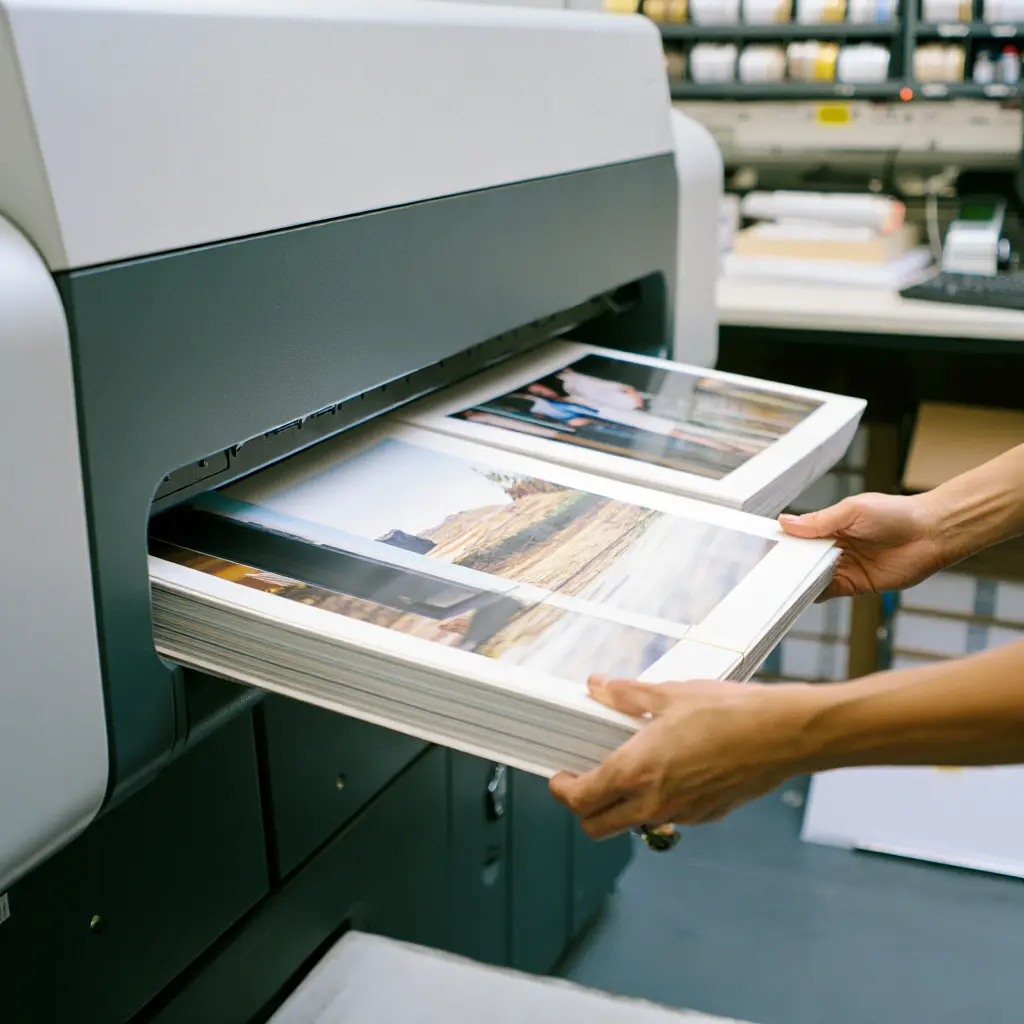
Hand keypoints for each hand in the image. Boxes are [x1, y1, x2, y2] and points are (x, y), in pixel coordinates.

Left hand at [549, 675, 815, 838]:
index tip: (559, 778)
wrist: (783, 735)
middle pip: (598, 827)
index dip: (562, 790)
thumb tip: (599, 687)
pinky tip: (668, 770)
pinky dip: (656, 802)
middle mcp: (654, 802)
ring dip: (620, 806)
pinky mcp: (706, 815)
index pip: (580, 800)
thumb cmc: (730, 713)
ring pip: (633, 824)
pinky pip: (667, 816)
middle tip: (584, 781)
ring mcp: (681, 814)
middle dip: (583, 809)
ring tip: (628, 769)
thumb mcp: (668, 695)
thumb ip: (626, 696)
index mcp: (636, 771)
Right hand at [779, 492, 946, 600]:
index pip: (799, 535)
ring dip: (798, 580)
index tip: (762, 547)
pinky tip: (802, 593)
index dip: (783, 541)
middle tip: (764, 570)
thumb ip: (819, 521)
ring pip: (812, 576)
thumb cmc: (896, 514)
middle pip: (802, 559)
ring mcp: (844, 566)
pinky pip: (829, 591)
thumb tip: (786, 522)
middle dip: (786, 564)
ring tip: (778, 584)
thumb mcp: (852, 511)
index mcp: (830, 525)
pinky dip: (814, 594)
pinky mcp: (856, 585)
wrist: (932, 534)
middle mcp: (834, 547)